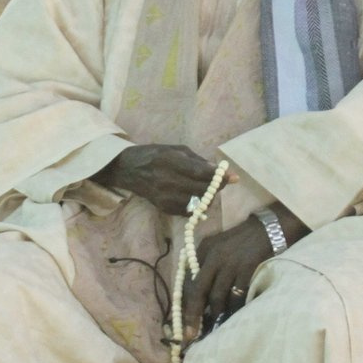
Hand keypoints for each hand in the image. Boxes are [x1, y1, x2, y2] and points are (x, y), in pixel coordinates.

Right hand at [94, 143, 219, 217]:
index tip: (233, 177)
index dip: (219, 177)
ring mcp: (165, 197)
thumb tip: (217, 170)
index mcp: (171, 161)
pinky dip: (197, 207)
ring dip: (208, 198)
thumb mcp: (176, 150)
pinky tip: (196, 198)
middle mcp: (168, 181)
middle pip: (202, 191)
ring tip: (208, 190)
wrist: (129, 170)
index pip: (201, 173)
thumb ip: (197, 160)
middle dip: (216, 188)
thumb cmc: (155, 155)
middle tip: (221, 183)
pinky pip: (188, 212)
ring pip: (197, 204)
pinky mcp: (164, 208)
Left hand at [181, 215, 280, 340]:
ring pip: (218, 297)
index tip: (183, 324)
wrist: (267, 229)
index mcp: (203, 250)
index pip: (189, 282)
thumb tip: (198, 298)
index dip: (185, 305)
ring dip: (216, 314)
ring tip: (216, 327)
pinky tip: (234, 316)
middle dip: (194, 315)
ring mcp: (231, 263)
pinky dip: (235, 308)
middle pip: (199, 291)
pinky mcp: (248, 268)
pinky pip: (237, 296)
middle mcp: (214, 256)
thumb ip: (206, 266)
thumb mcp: (218, 247)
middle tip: (192, 335)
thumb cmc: (241, 241)